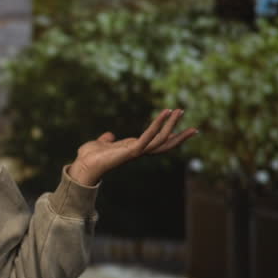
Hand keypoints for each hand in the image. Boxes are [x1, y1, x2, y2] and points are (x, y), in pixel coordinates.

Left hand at [67, 109, 197, 185]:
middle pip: (164, 144)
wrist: (82, 166)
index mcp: (133, 149)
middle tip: (195, 128)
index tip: (183, 131)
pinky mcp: (131, 151)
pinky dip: (157, 124)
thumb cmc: (89, 157)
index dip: (170, 137)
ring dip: (171, 124)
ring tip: (179, 111)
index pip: (157, 144)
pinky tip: (165, 113)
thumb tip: (108, 136)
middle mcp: (138, 151)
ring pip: (160, 139)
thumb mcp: (100, 144)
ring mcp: (136, 152)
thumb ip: (106, 140)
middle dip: (179, 136)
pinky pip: (148, 136)